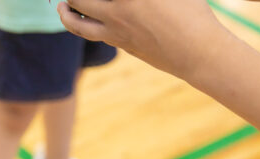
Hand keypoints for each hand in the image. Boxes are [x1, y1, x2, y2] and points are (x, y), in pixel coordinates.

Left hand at [57, 0, 229, 80]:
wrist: (197, 52)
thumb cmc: (190, 14)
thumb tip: (129, 1)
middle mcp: (117, 12)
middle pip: (79, 0)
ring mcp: (117, 32)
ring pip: (78, 25)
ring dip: (67, 15)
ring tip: (62, 7)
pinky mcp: (122, 46)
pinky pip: (95, 36)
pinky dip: (84, 27)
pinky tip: (85, 21)